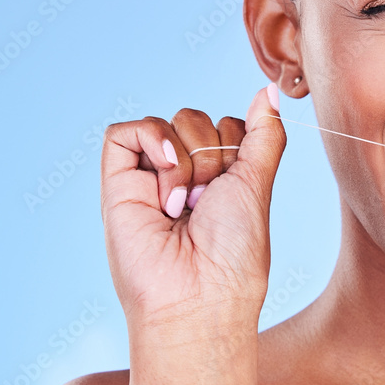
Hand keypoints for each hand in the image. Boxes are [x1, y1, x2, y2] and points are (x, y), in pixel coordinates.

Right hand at [100, 85, 285, 327]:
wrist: (200, 294)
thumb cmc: (235, 250)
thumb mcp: (258, 181)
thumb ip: (264, 134)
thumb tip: (267, 90)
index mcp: (221, 177)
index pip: (229, 126)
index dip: (238, 145)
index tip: (236, 187)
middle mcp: (185, 175)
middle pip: (199, 119)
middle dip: (214, 154)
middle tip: (209, 201)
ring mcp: (150, 178)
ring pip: (168, 122)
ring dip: (188, 160)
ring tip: (185, 206)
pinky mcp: (117, 184)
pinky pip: (124, 133)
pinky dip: (150, 143)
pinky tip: (165, 177)